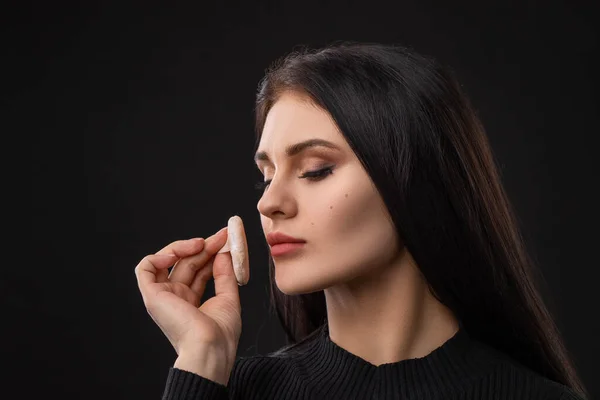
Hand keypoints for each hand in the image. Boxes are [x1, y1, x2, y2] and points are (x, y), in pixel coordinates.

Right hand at [134, 227, 241, 369]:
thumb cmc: (221, 334)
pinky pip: (145, 269)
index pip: (200, 269)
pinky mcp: (152, 296)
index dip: (212, 253)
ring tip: (202, 243)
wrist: (210, 348)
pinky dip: (157, 257)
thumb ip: (224, 273)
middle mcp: (176, 298)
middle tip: (221, 237)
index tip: (226, 239)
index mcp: (192, 302)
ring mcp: (164, 296)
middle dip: (205, 246)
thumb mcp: (228, 297)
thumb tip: (223, 251)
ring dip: (185, 247)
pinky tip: (176, 254)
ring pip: (167, 261)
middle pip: (187, 263)